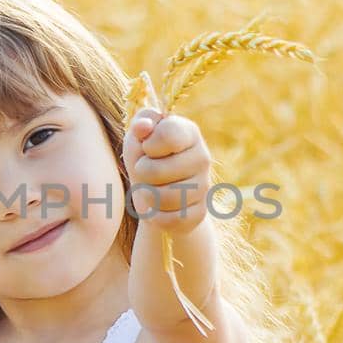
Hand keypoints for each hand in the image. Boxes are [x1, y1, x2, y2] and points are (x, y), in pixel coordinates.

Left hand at [122, 107, 212, 235]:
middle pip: (157, 171)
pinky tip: (156, 209)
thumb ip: (141, 123)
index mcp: (188, 132)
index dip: (148, 144)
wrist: (154, 193)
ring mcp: (204, 186)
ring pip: (165, 198)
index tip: (147, 148)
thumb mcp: (138, 136)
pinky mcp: (200, 212)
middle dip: (141, 174)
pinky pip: (173, 219)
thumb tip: (143, 126)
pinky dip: (157, 217)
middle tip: (144, 172)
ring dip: (147, 196)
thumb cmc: (145, 158)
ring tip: (148, 190)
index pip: (168, 134)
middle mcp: (202, 157)